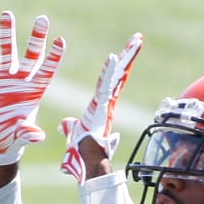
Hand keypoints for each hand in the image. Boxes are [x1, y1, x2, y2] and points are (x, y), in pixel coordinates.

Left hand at [59, 32, 143, 182]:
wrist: (85, 165)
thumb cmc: (80, 155)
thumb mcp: (72, 135)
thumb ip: (70, 128)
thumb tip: (65, 125)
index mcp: (99, 107)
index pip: (107, 82)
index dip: (115, 67)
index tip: (121, 53)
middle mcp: (106, 103)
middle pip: (119, 74)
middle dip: (129, 55)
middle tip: (138, 37)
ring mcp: (106, 105)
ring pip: (117, 76)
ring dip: (126, 57)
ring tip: (136, 39)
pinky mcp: (102, 109)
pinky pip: (105, 87)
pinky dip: (108, 72)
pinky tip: (113, 57)